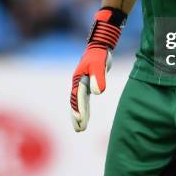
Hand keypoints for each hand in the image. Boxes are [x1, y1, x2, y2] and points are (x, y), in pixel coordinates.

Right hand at [70, 7, 125, 131]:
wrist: (100, 46)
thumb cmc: (99, 55)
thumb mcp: (100, 65)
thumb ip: (99, 77)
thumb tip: (98, 93)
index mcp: (78, 79)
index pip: (78, 97)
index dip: (79, 109)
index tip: (81, 121)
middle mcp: (77, 82)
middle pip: (75, 102)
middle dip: (76, 116)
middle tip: (79, 129)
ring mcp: (81, 83)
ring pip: (78, 102)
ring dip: (79, 114)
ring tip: (80, 128)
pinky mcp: (87, 83)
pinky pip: (83, 99)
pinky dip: (83, 108)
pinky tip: (86, 116)